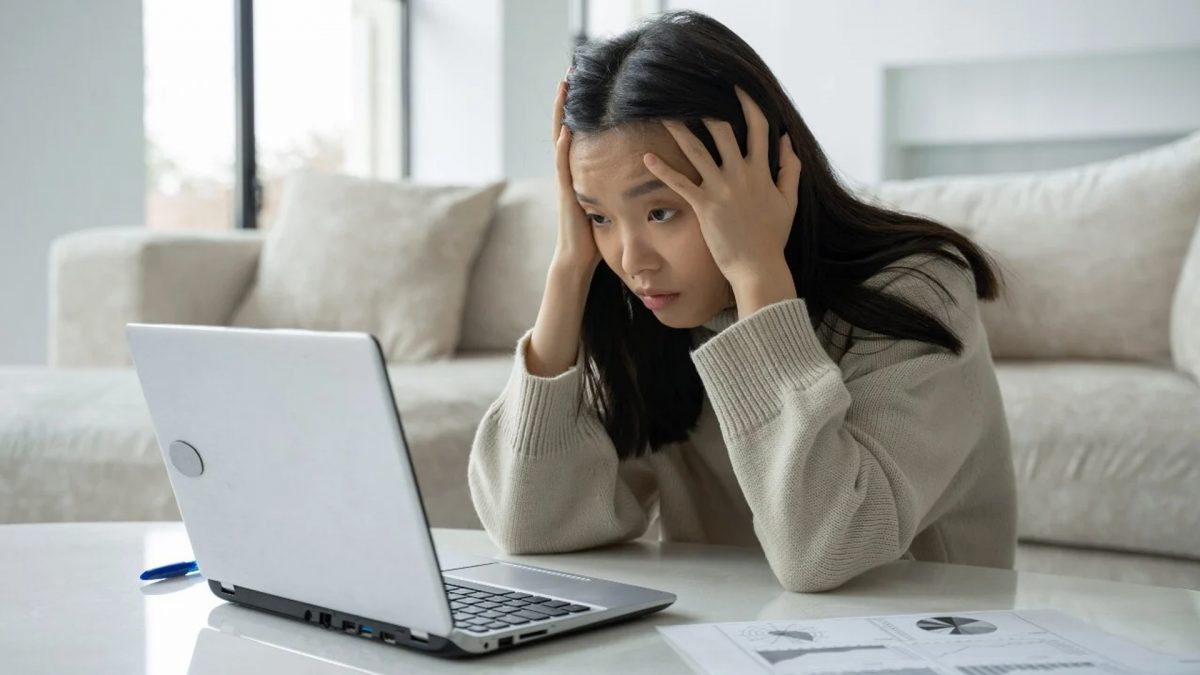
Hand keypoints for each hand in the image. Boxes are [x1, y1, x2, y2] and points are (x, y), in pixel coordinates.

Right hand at [551, 69, 601, 276]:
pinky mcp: (566, 195)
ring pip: (560, 140)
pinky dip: (563, 149)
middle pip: (565, 126)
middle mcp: (569, 170)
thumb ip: (616, 184)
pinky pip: (563, 167)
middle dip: (567, 100)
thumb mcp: (609, 201)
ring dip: (561, 115)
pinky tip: (566, 131)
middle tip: (569, 70)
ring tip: (564, 88)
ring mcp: (565, 181)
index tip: (585, 81)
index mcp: (580, 170)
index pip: (578, 131)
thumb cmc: (596, 236)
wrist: (577, 261)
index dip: (580, 107)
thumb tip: (639, 170)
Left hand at [642, 86, 801, 290]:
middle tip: (689, 91)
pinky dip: (662, 169)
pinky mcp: (704, 206)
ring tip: (663, 113)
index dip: (748, 103)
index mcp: (762, 171)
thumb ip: (789, 168)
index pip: (758, 127)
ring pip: (697, 151)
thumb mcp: (788, 200)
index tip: (737, 86)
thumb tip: (786, 139)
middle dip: (706, 108)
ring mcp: (722, 189)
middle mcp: (741, 174)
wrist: (758, 267)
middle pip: (723, 130)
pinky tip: (647, 157)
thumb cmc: (772, 236)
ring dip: (679, 130)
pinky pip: (680, 183)